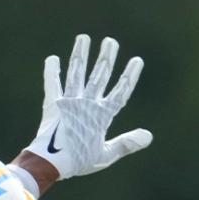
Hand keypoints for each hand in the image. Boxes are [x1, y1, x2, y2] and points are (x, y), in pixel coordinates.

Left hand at [25, 34, 152, 180]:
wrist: (50, 162)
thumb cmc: (78, 161)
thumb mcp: (106, 155)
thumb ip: (127, 143)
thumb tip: (148, 135)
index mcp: (102, 116)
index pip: (120, 92)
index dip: (129, 76)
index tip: (136, 60)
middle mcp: (86, 104)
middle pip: (99, 76)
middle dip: (106, 58)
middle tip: (110, 41)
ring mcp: (69, 102)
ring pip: (77, 74)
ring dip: (80, 55)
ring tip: (83, 38)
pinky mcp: (52, 105)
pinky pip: (52, 85)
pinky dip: (52, 72)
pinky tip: (52, 58)